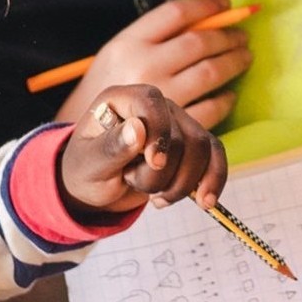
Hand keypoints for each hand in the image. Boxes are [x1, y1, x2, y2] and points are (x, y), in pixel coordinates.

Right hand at [57, 0, 252, 127]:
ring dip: (234, 62)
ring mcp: (158, 98)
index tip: (226, 4)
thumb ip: (155, 36)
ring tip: (244, 57)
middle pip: (199, 42)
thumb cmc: (108, 92)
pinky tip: (229, 94)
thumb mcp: (118, 55)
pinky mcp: (171, 127)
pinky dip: (225, 100)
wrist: (87, 143)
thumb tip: (205, 14)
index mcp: (128, 43)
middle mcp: (142, 66)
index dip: (206, 6)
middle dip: (228, 37)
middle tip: (243, 37)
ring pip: (210, 73)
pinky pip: (210, 109)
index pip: (175, 13)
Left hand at [60, 84, 227, 215]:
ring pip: (202, 149)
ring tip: (157, 198)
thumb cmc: (86, 170)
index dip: (159, 133)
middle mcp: (156, 107)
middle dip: (162, 174)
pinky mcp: (192, 145)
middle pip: (181, 135)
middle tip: (135, 184)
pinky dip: (213, 180)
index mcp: (124, 100)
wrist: (96, 188)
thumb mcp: (89, 165)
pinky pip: (215, 156)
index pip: (152, 103)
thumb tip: (137, 130)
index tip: (154, 163)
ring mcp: (178, 124)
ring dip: (183, 184)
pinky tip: (206, 201)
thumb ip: (111, 148)